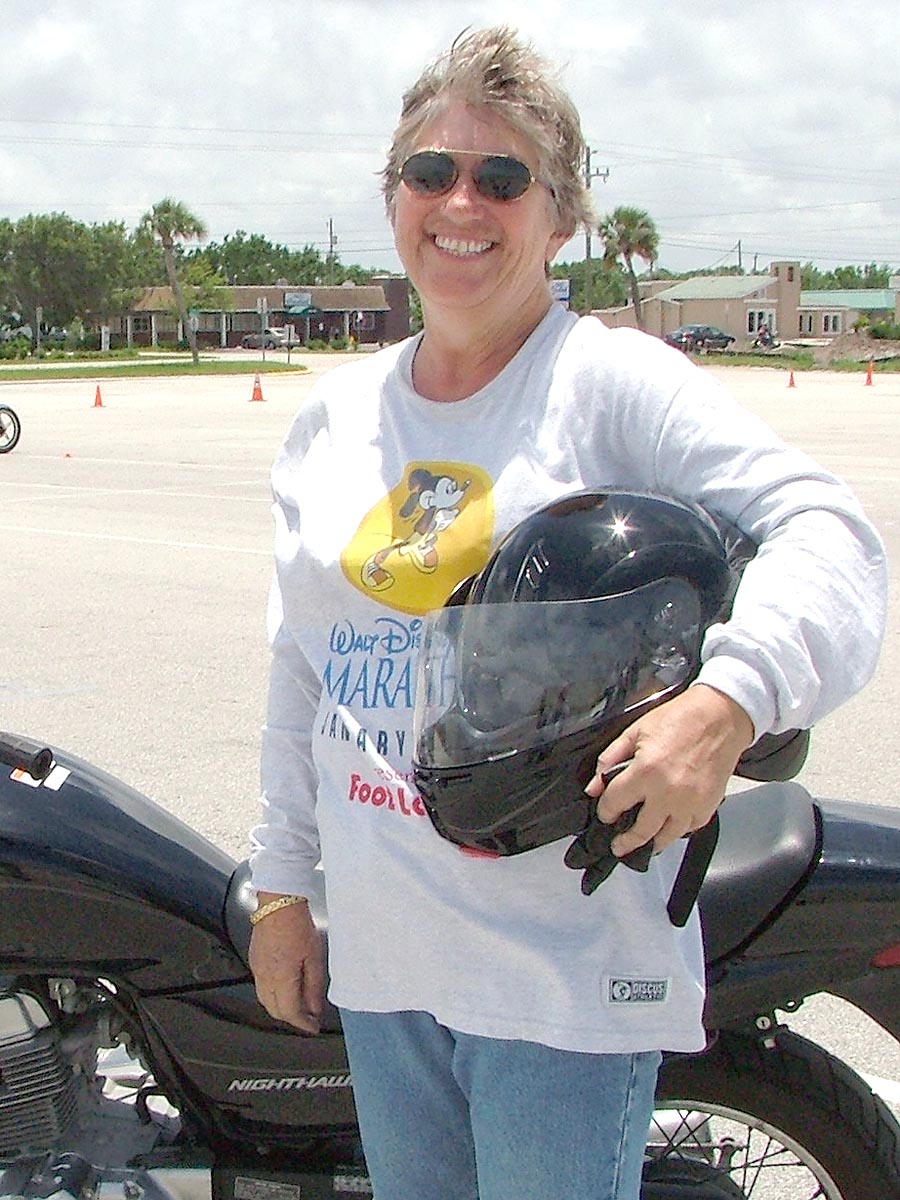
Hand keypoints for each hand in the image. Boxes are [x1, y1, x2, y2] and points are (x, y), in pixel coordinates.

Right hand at [248, 893, 324, 1033]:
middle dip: (291, 1018)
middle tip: (308, 1017)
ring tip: (299, 1004)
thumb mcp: (314, 957)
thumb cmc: (297, 924)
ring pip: (265, 1001)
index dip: (302, 1023)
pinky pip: (261, 987)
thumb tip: (314, 1008)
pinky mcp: (254, 960)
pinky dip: (272, 995)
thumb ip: (314, 986)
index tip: (313, 1027)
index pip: (290, 1012)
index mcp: (280, 978)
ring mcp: (256, 969)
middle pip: (274, 1011)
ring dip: (281, 1008)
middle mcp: (264, 977)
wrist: (278, 903)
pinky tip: (285, 988)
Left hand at [584, 685, 753, 857]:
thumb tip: (594, 785)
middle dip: (624, 841)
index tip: (605, 813)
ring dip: (650, 843)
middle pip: (640, 831)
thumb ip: (610, 759)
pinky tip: (668, 827)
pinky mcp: (708, 806)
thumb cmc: (682, 718)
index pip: (614, 803)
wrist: (721, 717)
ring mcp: (690, 803)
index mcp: (646, 771)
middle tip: (618, 846)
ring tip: (642, 844)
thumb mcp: (635, 731)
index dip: (605, 811)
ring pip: (665, 837)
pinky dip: (677, 831)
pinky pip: (688, 829)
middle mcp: (668, 792)